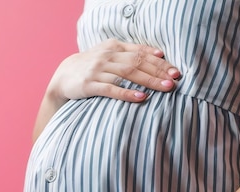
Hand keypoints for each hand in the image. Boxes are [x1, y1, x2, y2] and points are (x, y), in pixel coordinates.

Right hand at [47, 38, 180, 103]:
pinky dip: (126, 93)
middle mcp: (107, 56)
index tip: (175, 71)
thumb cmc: (92, 66)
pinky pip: (110, 89)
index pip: (141, 53)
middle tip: (175, 80)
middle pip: (137, 63)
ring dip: (148, 81)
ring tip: (165, 88)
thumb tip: (159, 54)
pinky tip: (140, 97)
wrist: (63, 76)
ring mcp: (98, 70)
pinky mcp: (89, 85)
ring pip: (128, 74)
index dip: (160, 63)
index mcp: (114, 47)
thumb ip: (132, 52)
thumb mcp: (110, 54)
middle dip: (158, 72)